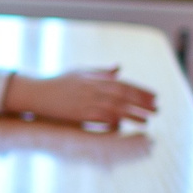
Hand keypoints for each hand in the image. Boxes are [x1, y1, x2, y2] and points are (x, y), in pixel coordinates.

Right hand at [4, 68, 157, 127]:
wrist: (36, 92)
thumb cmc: (57, 82)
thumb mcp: (80, 72)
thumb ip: (100, 71)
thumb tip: (119, 68)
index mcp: (95, 77)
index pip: (124, 83)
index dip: (141, 91)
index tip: (155, 97)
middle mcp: (93, 87)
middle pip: (124, 94)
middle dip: (142, 102)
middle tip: (157, 109)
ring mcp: (86, 100)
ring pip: (116, 106)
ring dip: (133, 114)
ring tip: (147, 120)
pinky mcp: (79, 113)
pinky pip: (102, 117)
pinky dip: (114, 121)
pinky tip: (124, 125)